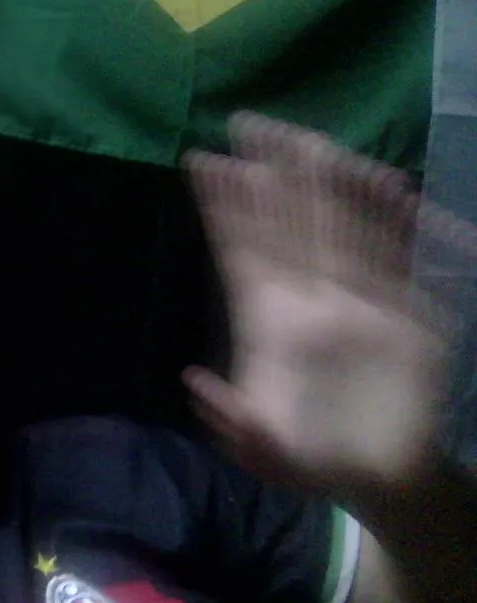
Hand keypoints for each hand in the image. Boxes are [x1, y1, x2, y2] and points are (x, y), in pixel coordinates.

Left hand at [183, 113, 455, 495]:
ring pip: (339, 230)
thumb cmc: (315, 463)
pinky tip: (388, 185)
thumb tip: (194, 382)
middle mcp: (311, 302)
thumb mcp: (267, 451)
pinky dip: (397, 223)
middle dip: (270, 174)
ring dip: (328, 185)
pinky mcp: (408, 316)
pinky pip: (401, 259)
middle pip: (286, 225)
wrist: (381, 480)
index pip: (241, 253)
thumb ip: (234, 425)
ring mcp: (359, 304)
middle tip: (249, 122)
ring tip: (310, 140)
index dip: (224, 211)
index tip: (202, 163)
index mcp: (269, 324)